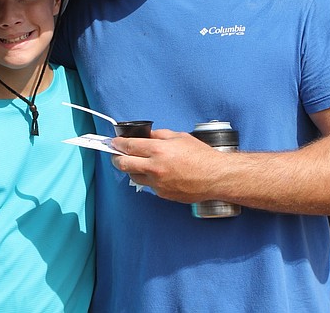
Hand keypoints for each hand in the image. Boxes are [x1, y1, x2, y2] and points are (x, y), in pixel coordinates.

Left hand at [110, 129, 226, 202]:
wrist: (215, 177)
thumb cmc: (201, 156)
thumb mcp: (179, 137)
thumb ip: (159, 136)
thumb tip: (146, 136)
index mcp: (158, 150)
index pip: (128, 146)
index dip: (118, 143)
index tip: (114, 142)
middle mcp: (154, 168)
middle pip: (123, 164)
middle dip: (116, 158)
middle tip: (117, 155)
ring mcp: (157, 183)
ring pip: (133, 177)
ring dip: (132, 170)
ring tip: (138, 164)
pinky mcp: (162, 194)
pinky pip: (149, 186)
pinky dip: (149, 179)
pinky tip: (158, 174)